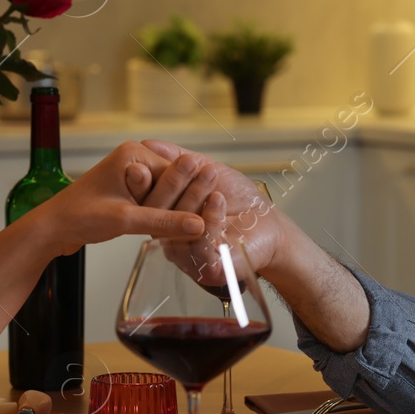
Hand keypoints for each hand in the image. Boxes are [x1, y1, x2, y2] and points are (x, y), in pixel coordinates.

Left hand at [31, 141, 205, 253]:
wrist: (52, 229)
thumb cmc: (78, 216)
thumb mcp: (125, 219)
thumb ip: (164, 221)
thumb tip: (198, 225)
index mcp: (135, 153)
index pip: (176, 175)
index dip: (178, 200)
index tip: (186, 221)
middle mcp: (134, 158)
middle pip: (171, 185)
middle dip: (169, 209)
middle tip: (163, 226)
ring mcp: (131, 175)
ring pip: (163, 196)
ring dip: (160, 215)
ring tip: (149, 229)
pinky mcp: (127, 190)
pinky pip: (152, 203)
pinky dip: (153, 217)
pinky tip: (150, 230)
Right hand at [129, 140, 286, 273]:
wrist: (270, 226)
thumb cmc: (239, 202)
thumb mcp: (206, 170)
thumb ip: (177, 157)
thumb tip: (148, 144)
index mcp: (164, 217)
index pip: (144, 199)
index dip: (144, 180)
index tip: (149, 160)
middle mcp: (170, 238)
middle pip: (157, 213)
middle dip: (172, 183)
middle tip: (188, 162)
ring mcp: (186, 256)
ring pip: (176, 228)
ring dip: (193, 196)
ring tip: (209, 175)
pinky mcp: (206, 269)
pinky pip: (198, 245)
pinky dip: (209, 218)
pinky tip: (218, 200)